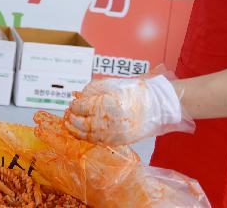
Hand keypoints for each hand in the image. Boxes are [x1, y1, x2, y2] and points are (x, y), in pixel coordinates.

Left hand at [64, 75, 187, 145]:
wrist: (158, 107)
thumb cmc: (135, 93)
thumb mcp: (112, 85)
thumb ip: (92, 90)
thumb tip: (77, 96)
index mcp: (106, 104)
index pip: (81, 107)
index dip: (74, 105)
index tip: (73, 102)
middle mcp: (109, 121)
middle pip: (81, 123)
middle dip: (71, 118)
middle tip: (68, 113)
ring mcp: (113, 134)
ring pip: (87, 135)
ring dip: (74, 130)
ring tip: (68, 123)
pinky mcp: (118, 141)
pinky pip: (96, 141)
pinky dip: (86, 137)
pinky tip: (81, 132)